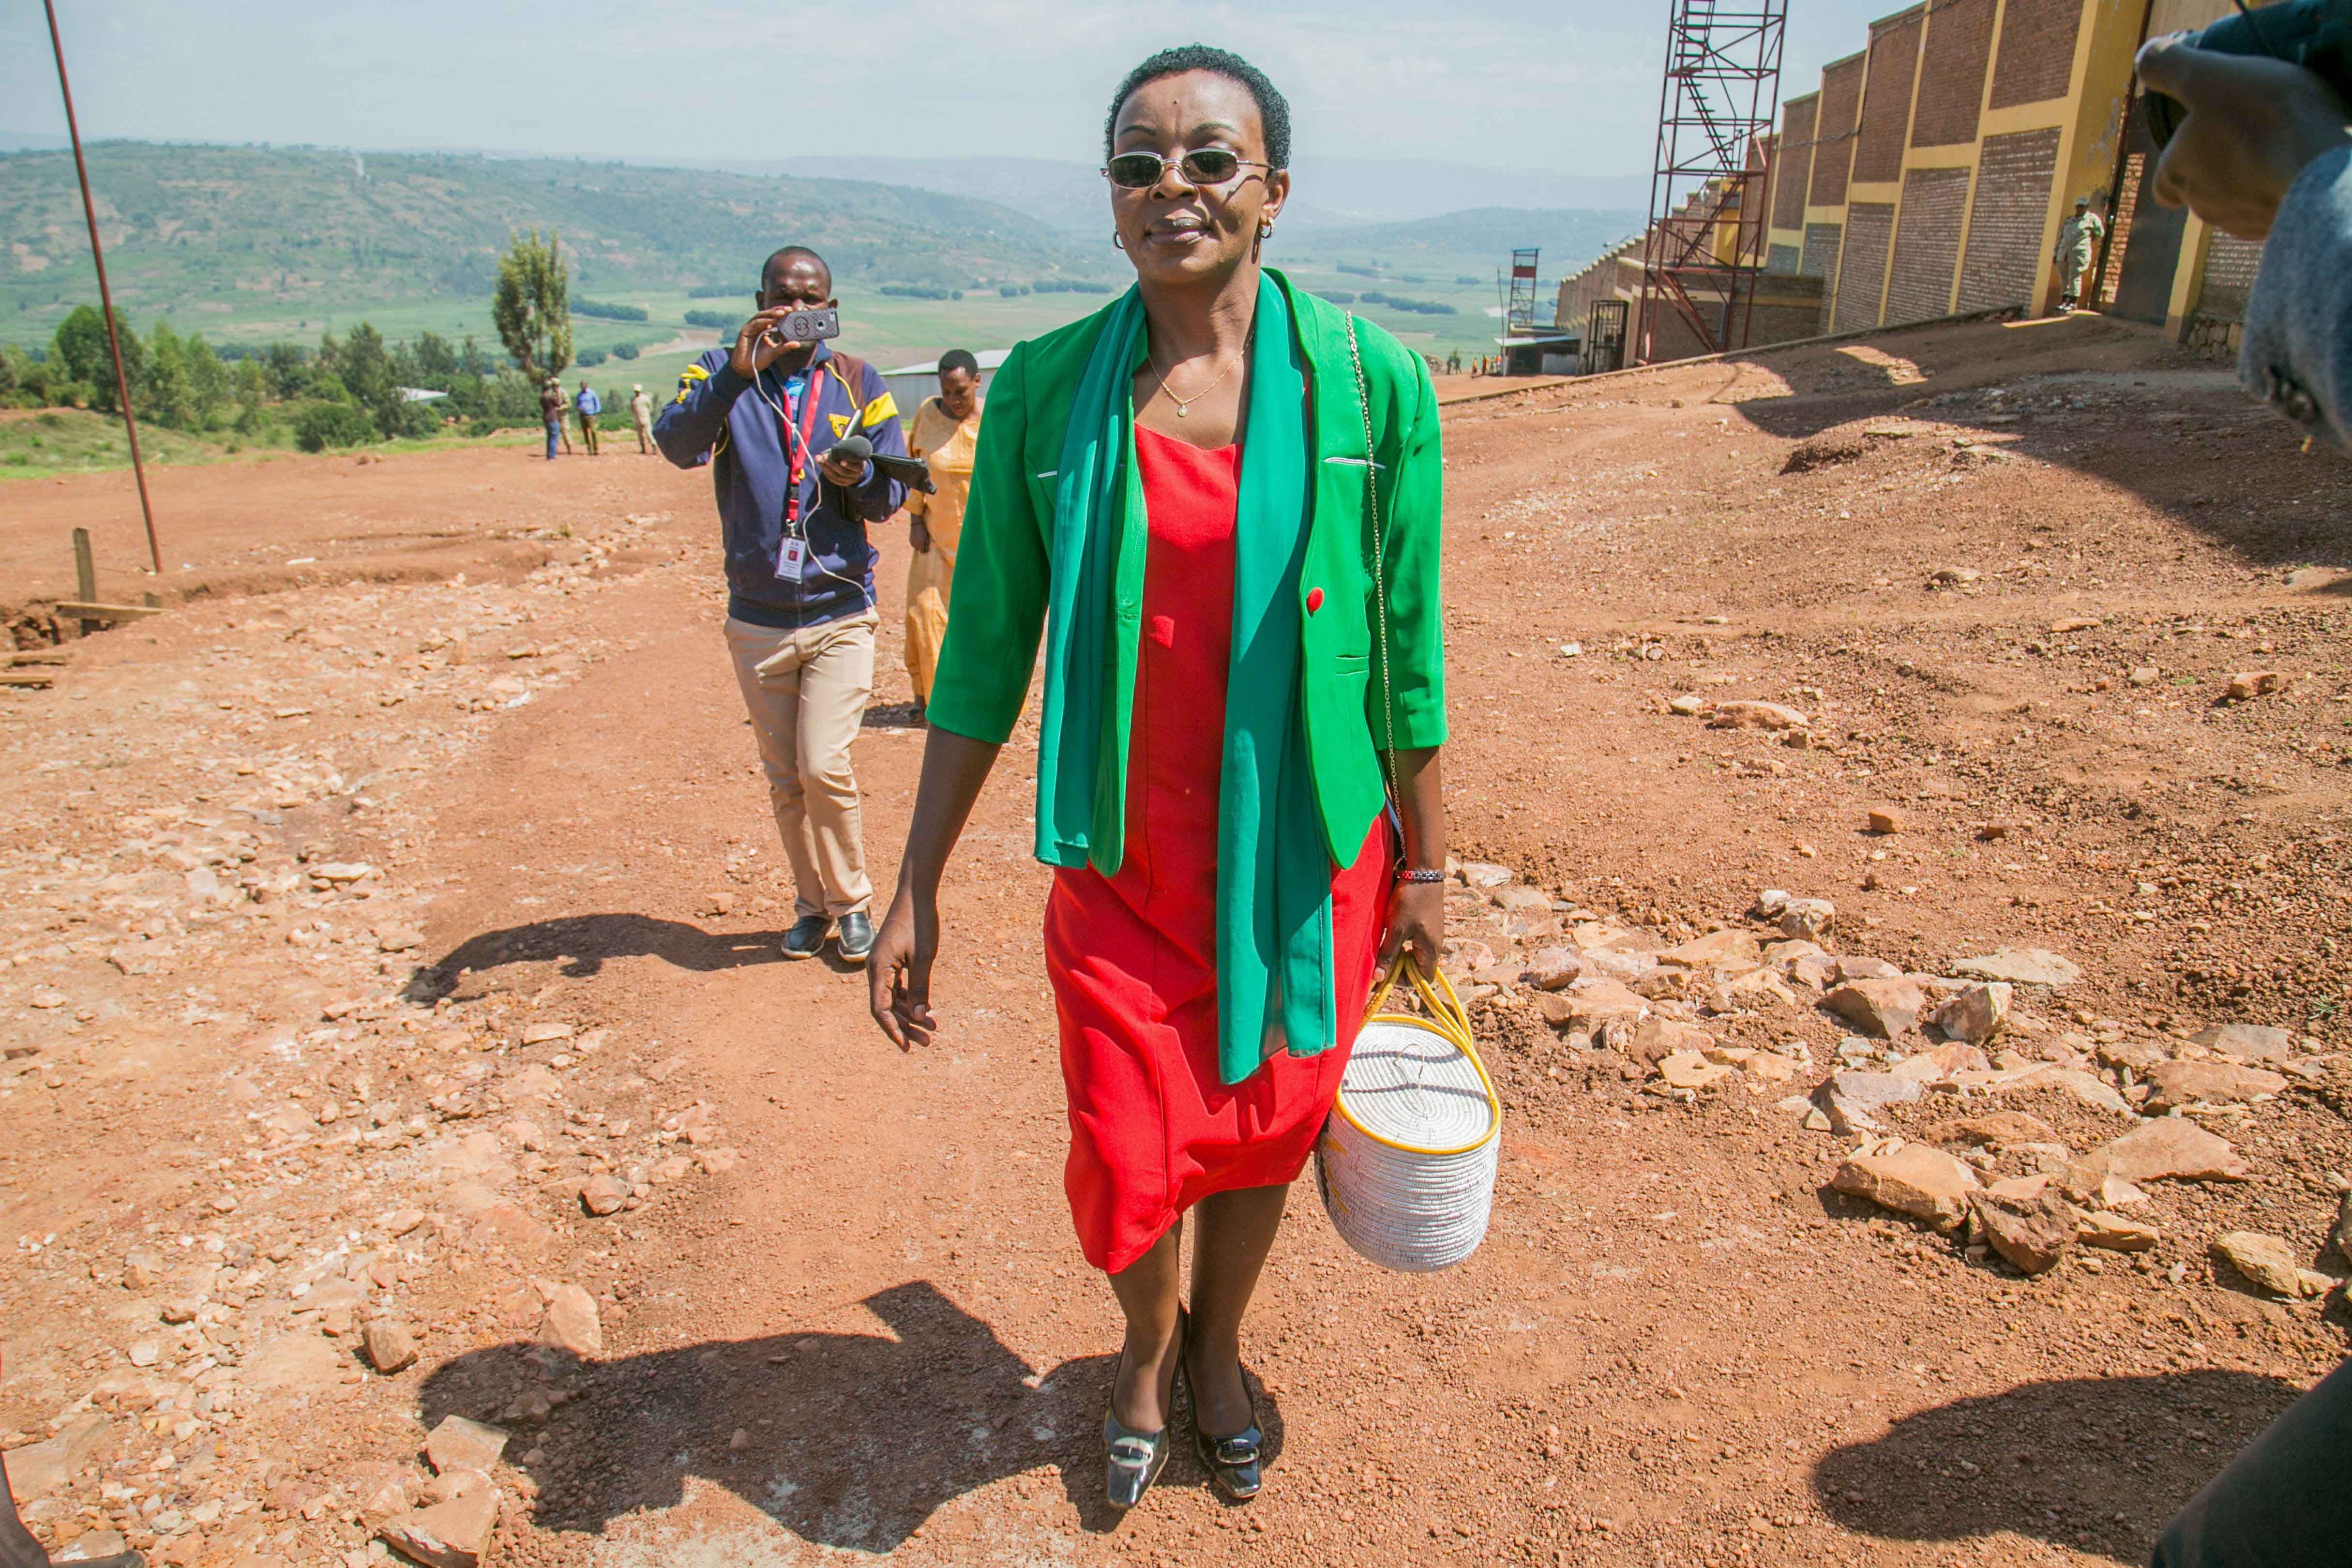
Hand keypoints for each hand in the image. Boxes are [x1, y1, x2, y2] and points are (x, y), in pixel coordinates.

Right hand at [728, 305, 802, 378]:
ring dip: (771, 314)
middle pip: (768, 314)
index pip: (774, 317)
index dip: (782, 313)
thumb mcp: (775, 352)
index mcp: (765, 328)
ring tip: (781, 313)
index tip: (792, 311)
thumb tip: (798, 343)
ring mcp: (751, 327)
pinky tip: (771, 321)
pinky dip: (763, 321)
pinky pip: (755, 323)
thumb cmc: (759, 359)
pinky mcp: (745, 330)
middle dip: (778, 310)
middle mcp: (758, 326)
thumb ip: (785, 347)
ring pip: (761, 316)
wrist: (747, 368)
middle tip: (788, 309)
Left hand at [816, 446, 869, 486]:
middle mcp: (857, 474)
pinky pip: (834, 480)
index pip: (855, 467)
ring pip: (836, 476)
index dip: (849, 464)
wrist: (856, 465)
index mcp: (861, 466)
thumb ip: (849, 442)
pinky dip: (827, 473)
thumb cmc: (852, 453)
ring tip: (819, 458)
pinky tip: (822, 465)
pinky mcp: (844, 483)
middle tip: (823, 456)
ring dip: (826, 467)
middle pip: (843, 472)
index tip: (841, 461)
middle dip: (832, 464)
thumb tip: (842, 428)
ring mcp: (850, 480)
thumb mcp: (853, 447)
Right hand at [868, 889, 939, 1050]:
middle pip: (886, 1008)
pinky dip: (909, 999)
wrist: (916, 893)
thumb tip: (918, 1016)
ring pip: (892, 998)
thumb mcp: (924, 958)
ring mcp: (882, 964)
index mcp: (877, 969)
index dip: (893, 1030)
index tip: (907, 1047)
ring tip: (932, 1028)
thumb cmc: (920, 922)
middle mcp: (875, 969)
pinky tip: (926, 1009)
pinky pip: (896, 987)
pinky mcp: (891, 960)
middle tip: (927, 1042)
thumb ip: (920, 988)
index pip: (880, 1010)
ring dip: (910, 1014)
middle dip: (906, 1026)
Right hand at [909, 517, 931, 553]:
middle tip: (923, 541)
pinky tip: (916, 538)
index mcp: (920, 544)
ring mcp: (912, 543)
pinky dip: (915, 543)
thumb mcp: (927, 538)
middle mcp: (915, 545)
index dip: (925, 550)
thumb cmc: (923, 531)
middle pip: (919, 550)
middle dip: (921, 547)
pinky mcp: (910, 541)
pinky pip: (913, 544)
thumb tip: (926, 551)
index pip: (922, 552)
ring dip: (918, 545)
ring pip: (916, 547)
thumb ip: (926, 545)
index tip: (926, 546)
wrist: (916, 525)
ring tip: (919, 539)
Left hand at [1378, 877, 1444, 978]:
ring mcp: (1432, 933)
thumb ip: (1388, 953)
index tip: (1388, 971)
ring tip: (1386, 943)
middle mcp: (1435, 944)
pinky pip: (1415, 940)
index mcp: (1431, 949)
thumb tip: (1378, 978)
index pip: (1424, 979)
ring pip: (1415, 953)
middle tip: (1384, 957)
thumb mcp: (1396, 928)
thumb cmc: (1411, 900)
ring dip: (1400, 952)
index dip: (1406, 981)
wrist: (1423, 871)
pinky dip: (1403, 941)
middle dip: (1400, 966)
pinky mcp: (1426, 922)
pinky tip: (1392, 930)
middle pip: (1419, 967)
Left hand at [2137, 35, 2351, 239]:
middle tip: (2248, 139)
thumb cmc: (2261, 117)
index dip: (2177, 165)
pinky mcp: (2276, 228)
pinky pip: (2271, 209)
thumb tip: (2145, 59)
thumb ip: (2169, 66)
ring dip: (2250, 180)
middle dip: (2219, 168)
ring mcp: (2241, 221)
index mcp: (2177, 174)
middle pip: (2202, 189)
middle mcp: (2202, 206)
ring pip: (2237, 201)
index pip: (2163, 184)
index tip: (2196, 148)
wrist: (2319, 164)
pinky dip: (2277, 191)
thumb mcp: (2207, 76)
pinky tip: (2295, 169)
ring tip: (2277, 151)